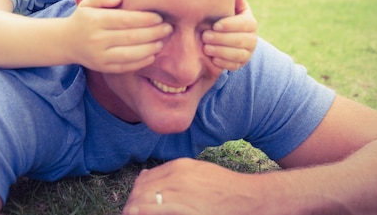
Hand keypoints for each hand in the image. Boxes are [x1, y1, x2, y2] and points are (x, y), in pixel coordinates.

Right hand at [67, 0, 171, 72]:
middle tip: (168, 28)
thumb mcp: (88, 2)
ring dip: (151, 48)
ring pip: (131, 54)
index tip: (159, 17)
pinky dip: (142, 62)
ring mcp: (100, 56)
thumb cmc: (84, 19)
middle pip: (132, 37)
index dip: (145, 19)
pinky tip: (153, 54)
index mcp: (95, 21)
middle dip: (154, 33)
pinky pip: (126, 66)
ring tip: (162, 42)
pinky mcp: (104, 68)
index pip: (125, 20)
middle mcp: (97, 39)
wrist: (67, 42)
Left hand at [123, 158, 261, 214]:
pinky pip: (158, 209)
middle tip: (129, 212)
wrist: (247, 196)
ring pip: (146, 199)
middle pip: (143, 189)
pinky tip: (136, 214)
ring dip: (135, 208)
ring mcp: (181, 191)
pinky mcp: (186, 207)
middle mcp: (177, 176)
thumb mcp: (197, 171)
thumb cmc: (224, 187)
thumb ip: (172, 173)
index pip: (146, 178)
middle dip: (133, 202)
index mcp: (179, 166)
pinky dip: (145, 211)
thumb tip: (145, 177)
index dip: (136, 193)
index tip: (132, 204)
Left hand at [202, 0, 256, 70]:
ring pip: (237, 54)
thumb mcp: (232, 9)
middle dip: (221, 39)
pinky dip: (223, 63)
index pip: (243, 24)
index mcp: (251, 24)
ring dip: (220, 51)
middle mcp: (253, 39)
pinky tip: (213, 59)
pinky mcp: (241, 64)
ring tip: (206, 48)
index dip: (229, 25)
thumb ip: (234, 3)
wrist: (232, 36)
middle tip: (205, 36)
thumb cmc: (228, 19)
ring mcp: (248, 53)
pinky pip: (234, 66)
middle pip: (239, 40)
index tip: (215, 25)